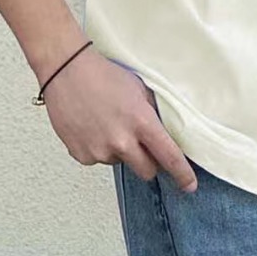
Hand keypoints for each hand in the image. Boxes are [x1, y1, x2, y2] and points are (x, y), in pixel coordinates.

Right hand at [42, 48, 199, 193]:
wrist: (67, 70)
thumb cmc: (104, 74)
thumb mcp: (139, 89)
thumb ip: (153, 113)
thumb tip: (165, 131)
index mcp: (141, 122)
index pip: (169, 156)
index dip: (182, 174)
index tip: (189, 185)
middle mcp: (121, 141)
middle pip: (146, 171)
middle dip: (149, 162)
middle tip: (141, 144)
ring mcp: (99, 150)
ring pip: (120, 163)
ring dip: (120, 151)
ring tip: (108, 123)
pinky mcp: (81, 154)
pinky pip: (98, 159)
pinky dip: (98, 148)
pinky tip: (92, 127)